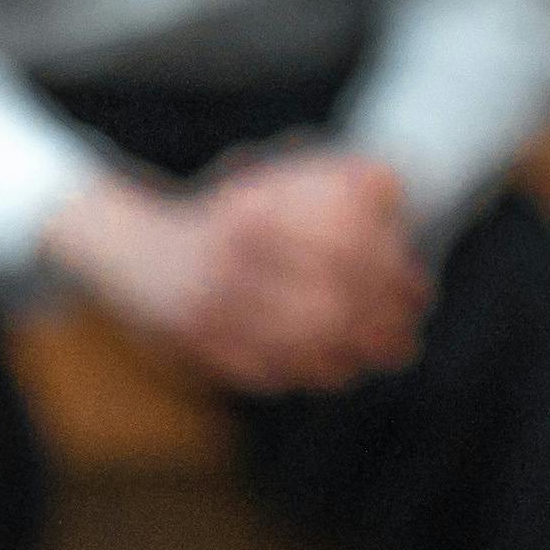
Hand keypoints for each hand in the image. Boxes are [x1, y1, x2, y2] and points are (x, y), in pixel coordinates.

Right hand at [43, 148, 424, 394]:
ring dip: (359, 353)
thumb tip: (389, 185)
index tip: (419, 281)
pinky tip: (346, 367)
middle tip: (413, 322)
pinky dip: (316, 372)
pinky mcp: (202, 348)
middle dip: (382, 320)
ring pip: (304, 346)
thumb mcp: (265, 183)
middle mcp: (226, 265)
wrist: (130, 252)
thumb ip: (323, 177)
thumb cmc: (219, 215)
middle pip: (329, 304)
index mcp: (249, 215)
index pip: (341, 248)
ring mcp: (211, 313)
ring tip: (396, 350)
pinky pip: (273, 370)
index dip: (390, 271)